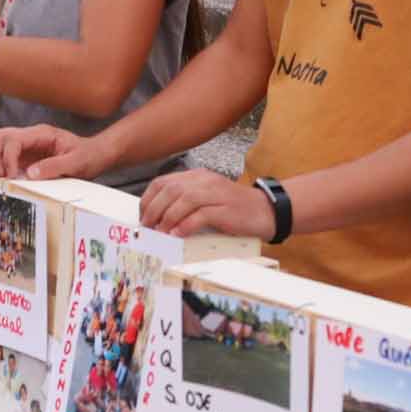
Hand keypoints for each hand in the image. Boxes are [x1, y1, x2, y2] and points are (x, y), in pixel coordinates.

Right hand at [0, 124, 91, 179]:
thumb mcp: (76, 163)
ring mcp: (27, 146)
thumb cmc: (88, 156)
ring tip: (2, 177)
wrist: (96, 155)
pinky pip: (7, 157)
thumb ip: (54, 166)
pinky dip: (2, 166)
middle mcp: (32, 137)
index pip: (14, 139)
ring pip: (0, 144)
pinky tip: (8, 179)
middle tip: (0, 175)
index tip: (11, 175)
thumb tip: (31, 173)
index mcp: (43, 134)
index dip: (8, 157)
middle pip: (0, 136)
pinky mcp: (27, 157)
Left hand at [137, 170, 276, 240]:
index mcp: (197, 177)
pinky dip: (185, 225)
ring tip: (160, 233)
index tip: (143, 217)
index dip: (148, 200)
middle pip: (170, 189)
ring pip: (182, 200)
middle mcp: (205, 181)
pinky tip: (178, 234)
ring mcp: (216, 194)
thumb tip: (159, 220)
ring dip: (167, 218)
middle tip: (148, 227)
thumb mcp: (207, 200)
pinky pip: (200, 215)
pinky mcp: (226, 209)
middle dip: (153, 210)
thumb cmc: (235, 210)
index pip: (163, 182)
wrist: (267, 211)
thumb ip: (185, 204)